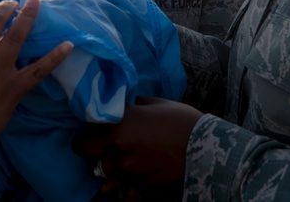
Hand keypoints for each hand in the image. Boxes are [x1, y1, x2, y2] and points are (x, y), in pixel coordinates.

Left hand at [73, 96, 202, 186]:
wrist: (205, 147)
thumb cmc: (180, 118)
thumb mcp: (152, 104)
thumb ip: (130, 106)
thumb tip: (117, 106)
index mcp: (118, 124)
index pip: (83, 132)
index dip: (86, 130)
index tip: (94, 127)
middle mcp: (117, 148)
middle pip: (84, 152)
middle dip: (89, 148)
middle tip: (100, 143)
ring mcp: (128, 169)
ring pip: (101, 170)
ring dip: (106, 163)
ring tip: (120, 155)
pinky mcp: (139, 185)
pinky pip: (119, 185)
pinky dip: (121, 181)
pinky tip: (130, 171)